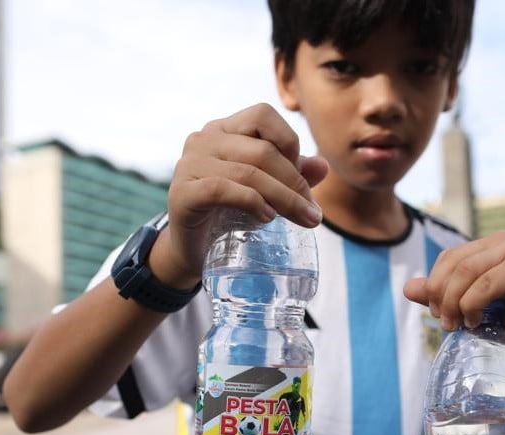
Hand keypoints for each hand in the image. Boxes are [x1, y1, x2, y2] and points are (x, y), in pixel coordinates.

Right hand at [160, 103, 328, 285]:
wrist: (195, 249)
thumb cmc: (230, 215)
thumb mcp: (267, 193)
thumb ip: (293, 176)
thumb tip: (323, 165)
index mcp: (224, 130)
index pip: (263, 115)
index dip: (289, 141)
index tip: (303, 178)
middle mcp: (203, 139)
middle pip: (262, 150)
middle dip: (295, 183)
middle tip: (313, 214)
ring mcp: (188, 164)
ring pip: (248, 172)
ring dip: (283, 198)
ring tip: (302, 219)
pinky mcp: (181, 193)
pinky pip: (221, 190)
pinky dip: (251, 202)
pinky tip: (267, 218)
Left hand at [404, 231, 504, 359]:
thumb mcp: (470, 306)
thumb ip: (442, 294)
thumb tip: (407, 288)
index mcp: (489, 244)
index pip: (449, 257)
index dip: (436, 284)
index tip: (437, 313)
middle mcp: (503, 241)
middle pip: (454, 263)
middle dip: (441, 296)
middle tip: (445, 322)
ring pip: (466, 273)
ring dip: (454, 303)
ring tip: (459, 324)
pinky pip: (484, 285)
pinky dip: (472, 306)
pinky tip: (476, 322)